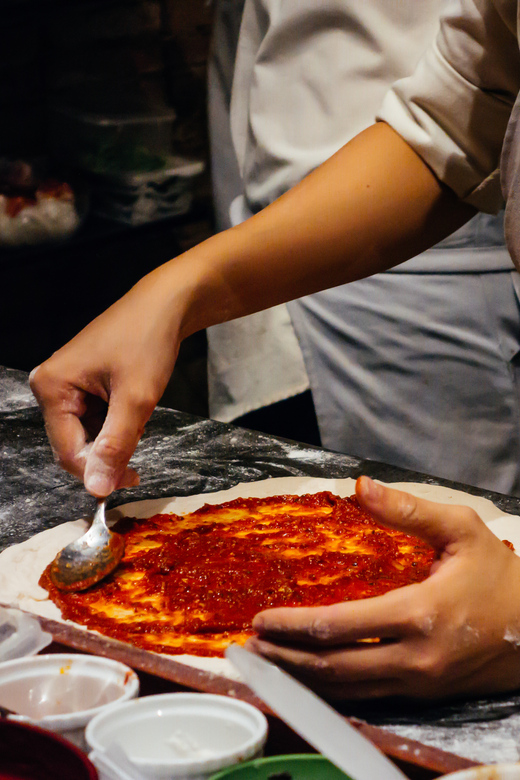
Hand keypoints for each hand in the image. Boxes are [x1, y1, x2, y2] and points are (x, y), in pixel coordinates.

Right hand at [29, 265, 184, 496]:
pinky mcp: (81, 383)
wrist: (165, 305)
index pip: (67, 451)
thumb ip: (114, 446)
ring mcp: (65, 384)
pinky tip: (134, 412)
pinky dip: (117, 425)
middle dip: (108, 454)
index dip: (98, 472)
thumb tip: (96, 488)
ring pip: (87, 435)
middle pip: (74, 445)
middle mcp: (50, 386)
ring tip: (140, 419)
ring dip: (115, 439)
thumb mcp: (136, 399)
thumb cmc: (148, 340)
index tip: (130, 481)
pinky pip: (95, 420)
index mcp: (52, 387)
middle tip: (140, 458)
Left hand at [247, 477, 519, 699]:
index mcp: (420, 614)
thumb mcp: (461, 530)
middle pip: (334, 666)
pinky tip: (311, 677)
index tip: (261, 620)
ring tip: (268, 663)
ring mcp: (419, 683)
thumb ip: (408, 510)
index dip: (294, 625)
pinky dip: (333, 688)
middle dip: (287, 658)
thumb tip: (359, 486)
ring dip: (303, 677)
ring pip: (348, 688)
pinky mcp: (424, 694)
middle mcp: (415, 658)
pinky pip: (368, 696)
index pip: (339, 626)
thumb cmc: (500, 578)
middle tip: (250, 648)